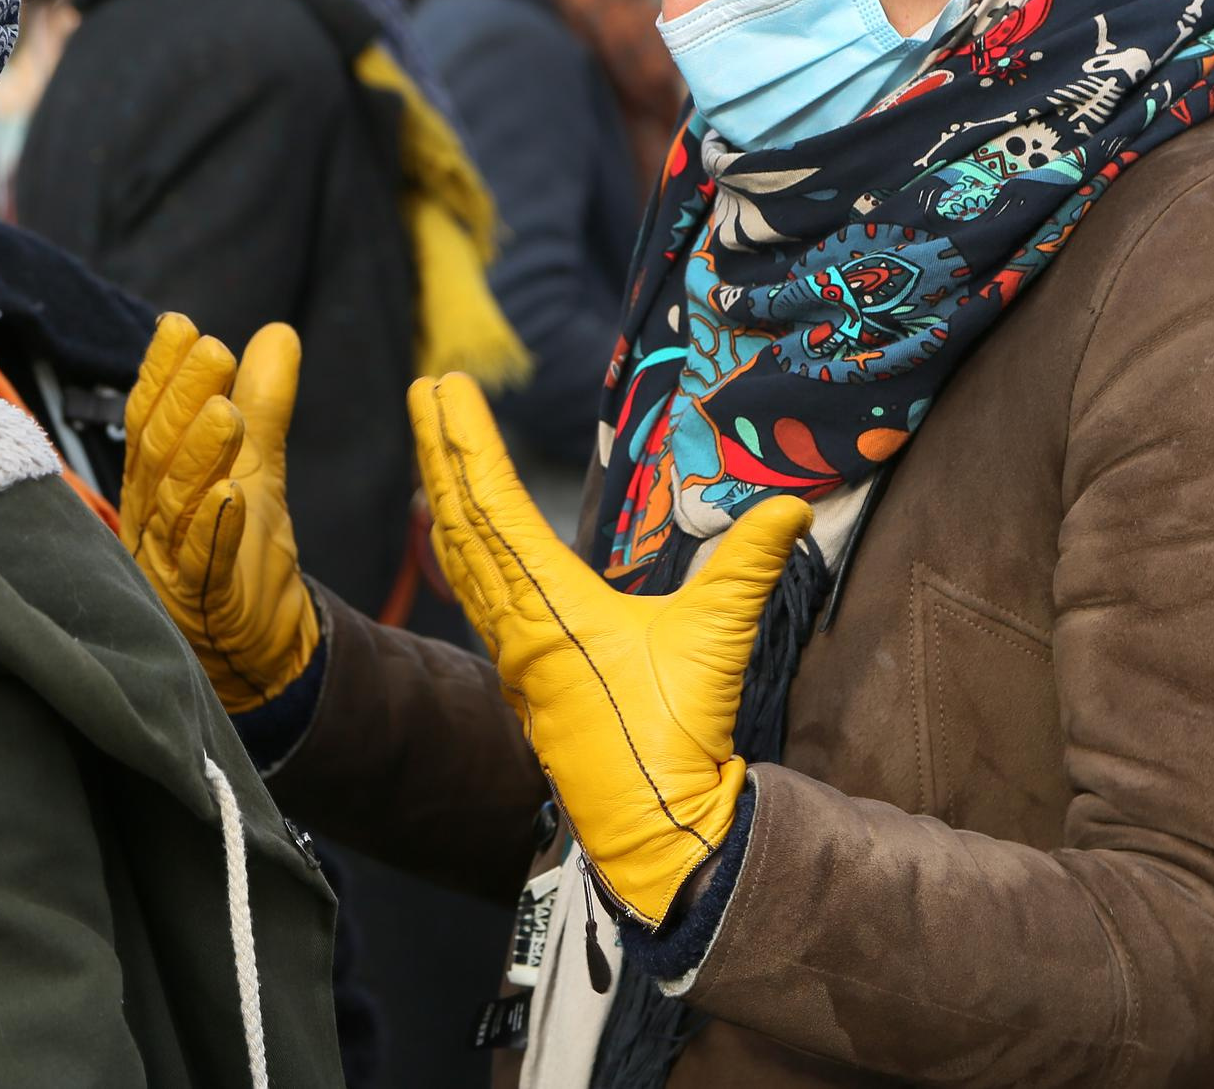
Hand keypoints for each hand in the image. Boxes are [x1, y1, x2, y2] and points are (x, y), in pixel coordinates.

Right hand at [123, 315, 320, 712]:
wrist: (258, 650)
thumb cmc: (244, 552)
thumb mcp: (259, 466)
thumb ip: (264, 403)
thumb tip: (278, 332)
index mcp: (158, 480)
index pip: (152, 417)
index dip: (162, 372)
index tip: (180, 324)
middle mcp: (153, 517)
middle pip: (158, 452)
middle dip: (181, 399)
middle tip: (211, 351)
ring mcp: (169, 563)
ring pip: (176, 504)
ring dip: (198, 457)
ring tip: (223, 414)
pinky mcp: (200, 605)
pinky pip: (202, 565)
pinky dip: (213, 530)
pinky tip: (227, 496)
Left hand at [409, 373, 811, 926]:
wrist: (651, 827)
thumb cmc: (675, 738)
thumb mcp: (716, 642)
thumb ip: (747, 567)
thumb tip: (789, 504)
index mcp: (551, 607)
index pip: (495, 507)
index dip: (468, 443)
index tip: (445, 387)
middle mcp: (516, 623)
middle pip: (463, 519)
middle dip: (440, 448)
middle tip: (424, 386)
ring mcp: (512, 650)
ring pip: (462, 555)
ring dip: (444, 491)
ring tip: (430, 437)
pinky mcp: (520, 672)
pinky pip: (474, 593)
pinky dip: (459, 547)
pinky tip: (455, 533)